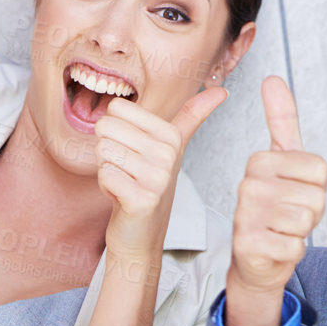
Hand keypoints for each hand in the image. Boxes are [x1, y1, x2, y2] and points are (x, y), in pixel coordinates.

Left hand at [96, 87, 227, 264]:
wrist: (141, 235)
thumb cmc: (150, 185)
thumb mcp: (173, 147)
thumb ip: (192, 115)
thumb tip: (222, 90)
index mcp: (171, 135)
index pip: (117, 108)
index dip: (116, 130)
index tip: (133, 150)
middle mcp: (167, 153)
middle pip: (106, 127)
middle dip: (107, 149)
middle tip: (126, 169)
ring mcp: (157, 177)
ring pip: (103, 150)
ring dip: (107, 169)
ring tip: (125, 182)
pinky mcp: (142, 199)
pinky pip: (104, 174)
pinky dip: (105, 186)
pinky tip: (121, 197)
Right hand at [224, 76, 326, 325]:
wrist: (257, 260)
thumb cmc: (275, 207)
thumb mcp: (283, 159)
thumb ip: (281, 118)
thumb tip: (272, 79)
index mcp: (260, 160)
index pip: (319, 169)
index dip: (316, 187)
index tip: (295, 191)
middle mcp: (249, 184)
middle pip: (316, 196)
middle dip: (311, 211)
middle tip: (289, 215)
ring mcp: (246, 214)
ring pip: (306, 219)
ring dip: (301, 231)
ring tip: (282, 229)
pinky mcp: (248, 244)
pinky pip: (295, 245)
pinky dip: (292, 251)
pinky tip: (275, 246)